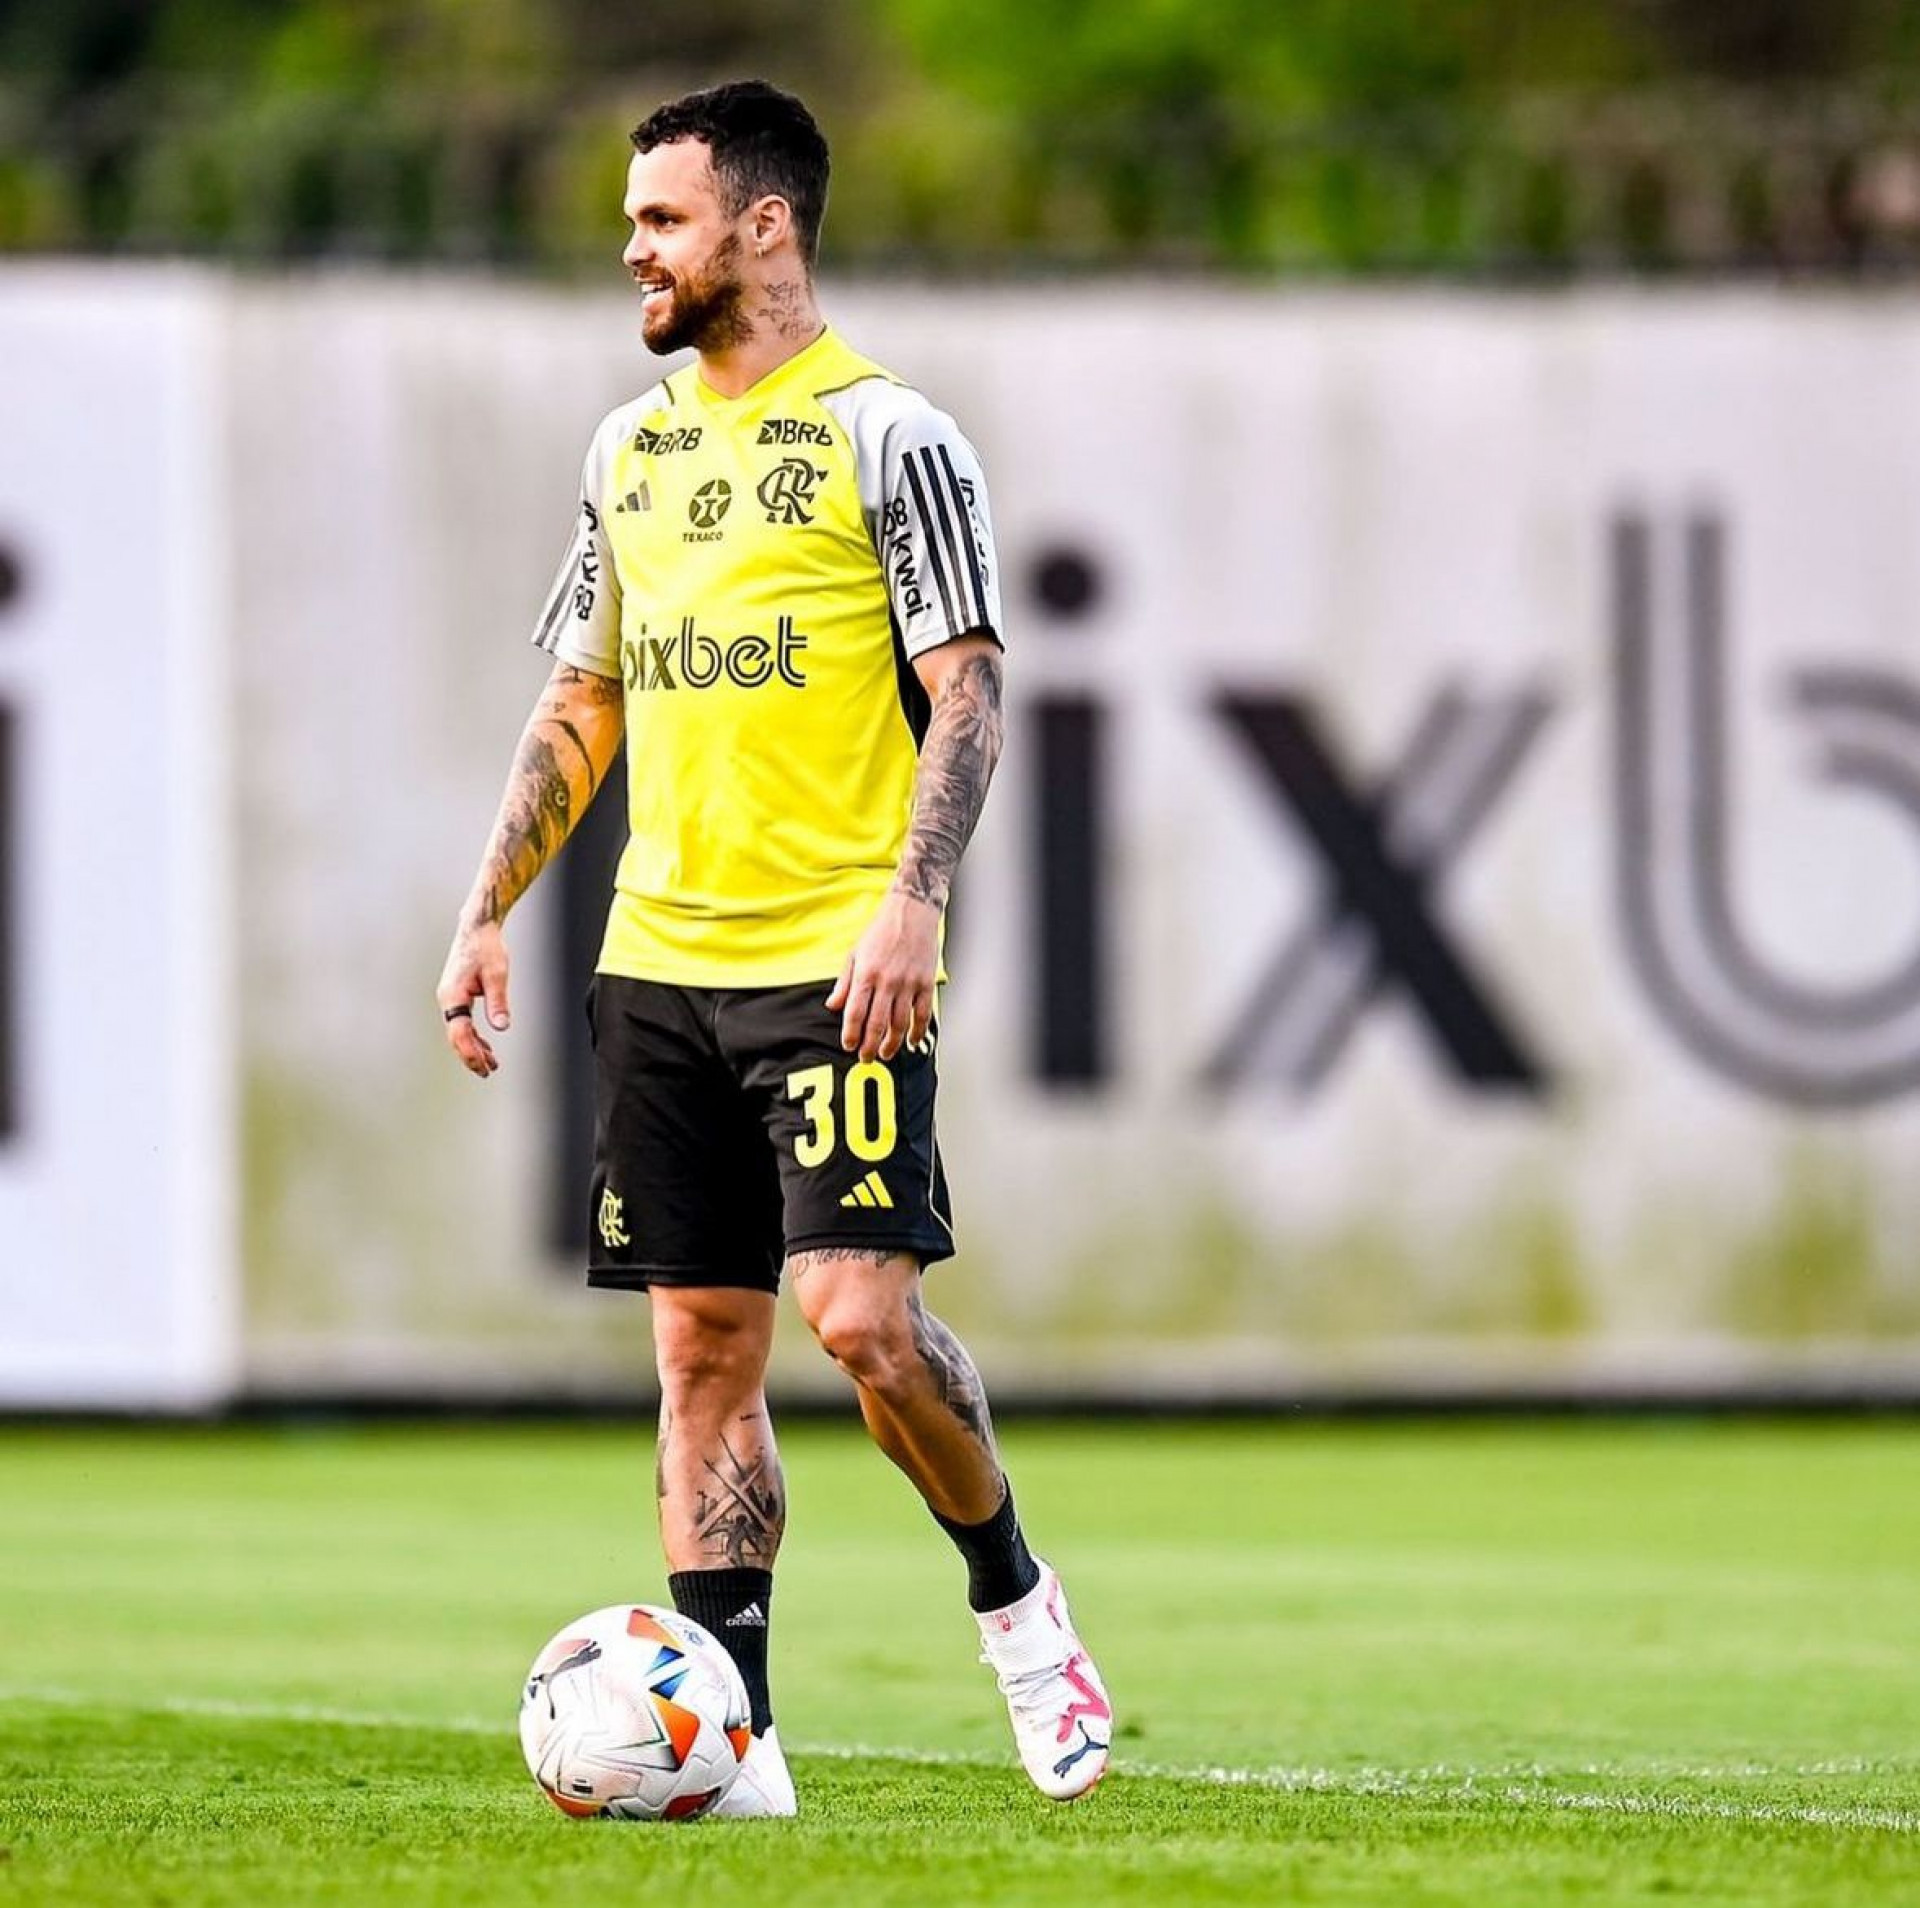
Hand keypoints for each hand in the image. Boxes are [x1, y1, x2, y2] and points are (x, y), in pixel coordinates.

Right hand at [436, 914, 510, 1077]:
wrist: (478, 926)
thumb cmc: (486, 947)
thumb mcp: (497, 974)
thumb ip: (498, 1002)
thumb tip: (502, 1027)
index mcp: (452, 995)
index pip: (460, 1033)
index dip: (471, 1053)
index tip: (484, 1067)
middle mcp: (447, 998)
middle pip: (456, 1036)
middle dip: (471, 1055)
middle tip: (487, 1072)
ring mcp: (450, 996)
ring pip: (459, 1030)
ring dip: (474, 1047)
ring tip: (491, 1063)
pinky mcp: (457, 994)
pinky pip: (463, 1021)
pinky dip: (474, 1034)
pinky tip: (486, 1045)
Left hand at [827, 890, 939, 1061]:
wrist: (911, 912)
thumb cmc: (881, 931)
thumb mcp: (855, 953)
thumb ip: (844, 983)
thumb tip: (833, 1006)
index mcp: (866, 973)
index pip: (855, 1012)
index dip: (851, 1034)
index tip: (849, 1046)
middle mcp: (887, 981)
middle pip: (877, 1023)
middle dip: (870, 1045)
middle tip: (866, 1059)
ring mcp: (909, 983)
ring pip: (900, 1023)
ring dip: (892, 1043)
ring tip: (885, 1053)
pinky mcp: (926, 983)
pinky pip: (922, 1014)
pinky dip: (917, 1031)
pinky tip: (912, 1041)